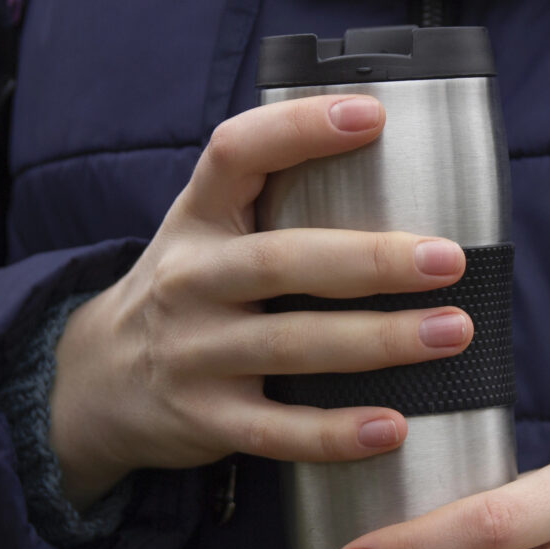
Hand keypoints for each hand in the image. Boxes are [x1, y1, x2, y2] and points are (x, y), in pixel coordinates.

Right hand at [49, 94, 475, 504]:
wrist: (98, 382)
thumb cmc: (188, 292)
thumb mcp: (206, 234)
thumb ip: (274, 204)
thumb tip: (402, 173)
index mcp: (197, 217)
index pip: (237, 152)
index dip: (300, 129)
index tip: (373, 115)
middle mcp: (190, 279)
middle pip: (282, 261)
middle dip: (371, 260)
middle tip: (447, 260)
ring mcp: (194, 352)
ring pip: (292, 345)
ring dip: (378, 340)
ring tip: (451, 332)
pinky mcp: (205, 418)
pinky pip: (277, 429)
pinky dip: (335, 432)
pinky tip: (391, 427)